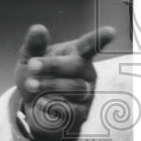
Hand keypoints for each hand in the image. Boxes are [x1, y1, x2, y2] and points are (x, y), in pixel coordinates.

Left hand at [14, 24, 115, 140]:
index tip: (111, 31)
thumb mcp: (29, 58)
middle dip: (52, 65)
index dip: (100, 39)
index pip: (89, 45)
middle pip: (76, 66)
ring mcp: (86, 93)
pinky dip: (52, 104)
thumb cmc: (35, 76)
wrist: (31, 107)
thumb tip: (38, 27)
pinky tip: (40, 102)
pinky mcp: (82, 113)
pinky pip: (70, 109)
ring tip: (30, 84)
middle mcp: (86, 72)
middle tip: (32, 65)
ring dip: (49, 85)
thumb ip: (34, 45)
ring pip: (75, 87)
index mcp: (76, 54)